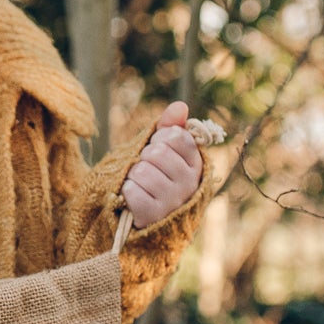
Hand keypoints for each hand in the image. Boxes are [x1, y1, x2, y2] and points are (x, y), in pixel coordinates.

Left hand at [123, 101, 201, 229]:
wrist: (153, 217)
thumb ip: (173, 127)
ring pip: (142, 170)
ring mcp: (172, 201)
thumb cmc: (160, 176)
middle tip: (149, 169)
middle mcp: (189, 183)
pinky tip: (136, 196)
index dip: (160, 138)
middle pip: (157, 152)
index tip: (160, 149)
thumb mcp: (168, 150)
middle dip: (145, 157)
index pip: (177, 136)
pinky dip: (127, 191)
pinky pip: (131, 190)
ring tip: (142, 183)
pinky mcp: (153, 216)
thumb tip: (180, 106)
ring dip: (134, 175)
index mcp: (196, 164)